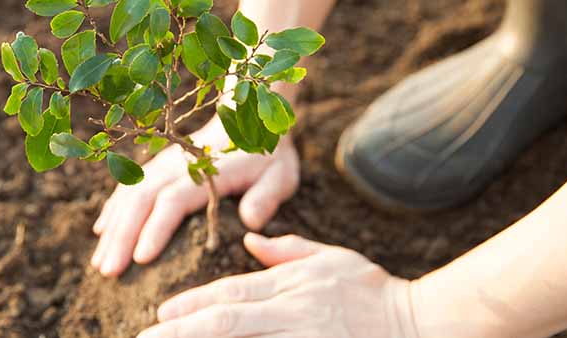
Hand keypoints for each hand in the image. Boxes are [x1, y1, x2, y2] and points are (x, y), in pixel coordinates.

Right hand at [90, 119, 300, 276]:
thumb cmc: (267, 156)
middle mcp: (176, 166)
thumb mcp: (280, 175)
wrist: (248, 119)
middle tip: (109, 271)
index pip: (173, 201)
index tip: (140, 259)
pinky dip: (113, 209)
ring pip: (129, 195)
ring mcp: (162, 164)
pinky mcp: (156, 166)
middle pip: (141, 200)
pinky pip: (128, 186)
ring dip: (113, 229)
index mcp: (205, 171)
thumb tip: (251, 221)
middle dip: (122, 237)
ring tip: (99, 263)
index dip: (156, 229)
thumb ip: (266, 197)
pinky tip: (101, 232)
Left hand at [137, 233, 419, 337]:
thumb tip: (250, 239)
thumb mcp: (332, 259)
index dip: (193, 303)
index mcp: (293, 283)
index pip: (231, 292)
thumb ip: (288, 250)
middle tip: (145, 337)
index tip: (162, 314)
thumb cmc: (375, 292)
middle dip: (181, 330)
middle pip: (226, 320)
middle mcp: (293, 311)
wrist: (421, 323)